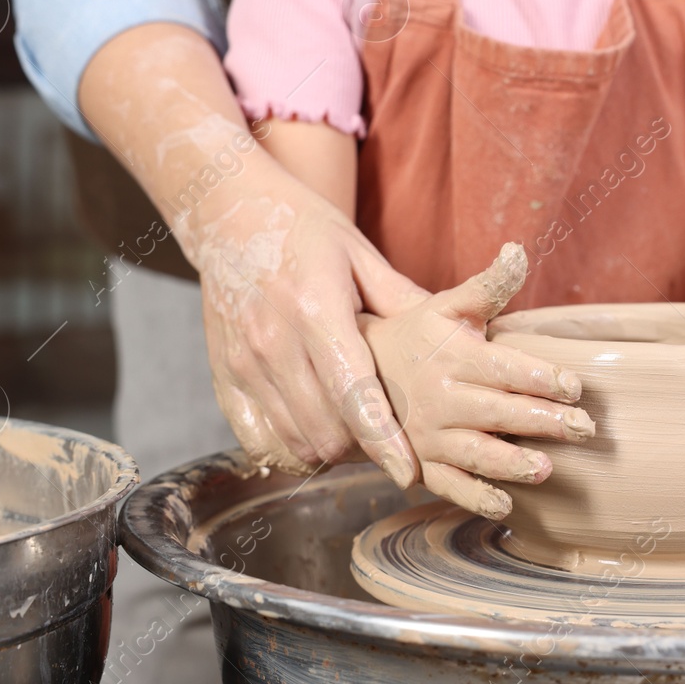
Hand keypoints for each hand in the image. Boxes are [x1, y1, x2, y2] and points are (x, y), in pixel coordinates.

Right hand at [189, 172, 430, 484]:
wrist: (228, 211)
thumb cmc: (304, 228)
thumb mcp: (360, 254)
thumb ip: (403, 302)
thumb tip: (461, 334)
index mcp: (316, 311)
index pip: (353, 394)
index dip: (381, 439)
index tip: (406, 472)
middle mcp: (274, 342)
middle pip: (326, 429)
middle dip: (364, 447)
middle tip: (391, 439)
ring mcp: (243, 361)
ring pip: (294, 440)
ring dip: (331, 449)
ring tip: (357, 435)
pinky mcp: (223, 373)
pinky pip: (257, 438)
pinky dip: (288, 447)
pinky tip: (314, 432)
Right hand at [359, 243, 594, 520]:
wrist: (352, 371)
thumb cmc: (416, 335)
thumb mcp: (448, 305)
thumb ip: (488, 285)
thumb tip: (519, 251)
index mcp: (453, 356)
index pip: (504, 367)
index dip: (540, 376)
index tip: (575, 386)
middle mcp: (441, 397)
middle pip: (497, 411)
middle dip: (542, 421)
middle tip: (585, 429)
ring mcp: (429, 435)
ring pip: (474, 453)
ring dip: (510, 463)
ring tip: (546, 470)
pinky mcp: (421, 464)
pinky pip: (448, 485)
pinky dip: (474, 497)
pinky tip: (506, 504)